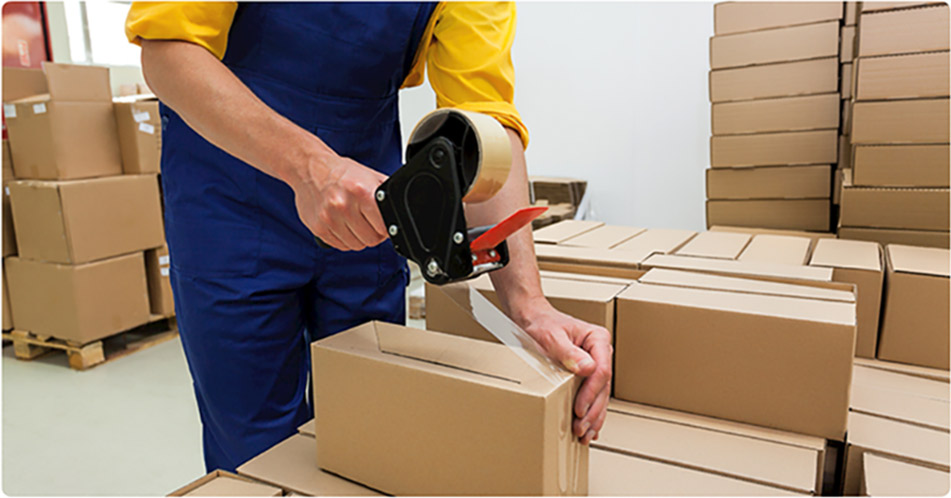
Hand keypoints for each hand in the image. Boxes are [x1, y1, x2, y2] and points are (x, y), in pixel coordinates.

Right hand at [290, 154, 388, 250]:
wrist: (310, 168)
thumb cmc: (341, 173)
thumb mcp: (370, 176)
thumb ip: (386, 194)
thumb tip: (399, 212)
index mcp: (361, 192)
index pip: (384, 228)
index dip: (386, 228)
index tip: (383, 224)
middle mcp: (344, 206)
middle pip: (371, 239)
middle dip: (374, 234)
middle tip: (370, 224)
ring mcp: (329, 218)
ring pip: (356, 246)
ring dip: (359, 238)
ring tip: (356, 224)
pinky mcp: (318, 228)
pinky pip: (340, 246)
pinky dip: (345, 240)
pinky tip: (343, 226)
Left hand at [515, 299, 612, 444]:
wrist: (533, 320)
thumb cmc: (542, 324)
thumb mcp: (552, 336)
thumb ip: (569, 352)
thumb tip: (588, 368)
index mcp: (598, 339)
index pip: (602, 370)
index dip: (591, 393)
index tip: (579, 409)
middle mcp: (600, 352)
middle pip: (603, 387)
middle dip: (592, 411)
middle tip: (581, 429)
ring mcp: (596, 363)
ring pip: (600, 395)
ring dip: (593, 416)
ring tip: (585, 434)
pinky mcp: (587, 373)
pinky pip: (593, 395)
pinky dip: (591, 412)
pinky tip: (590, 428)